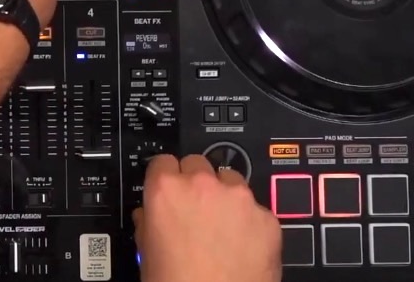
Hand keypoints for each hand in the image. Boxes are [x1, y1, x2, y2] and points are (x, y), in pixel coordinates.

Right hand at [134, 154, 281, 281]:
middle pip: (198, 163)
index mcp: (166, 190)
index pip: (163, 161)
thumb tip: (150, 216)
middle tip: (195, 210)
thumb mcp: (146, 253)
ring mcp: (239, 199)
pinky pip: (257, 209)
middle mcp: (203, 186)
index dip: (165, 176)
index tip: (169, 185)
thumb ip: (148, 223)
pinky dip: (250, 222)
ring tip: (221, 229)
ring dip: (225, 197)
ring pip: (231, 180)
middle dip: (196, 183)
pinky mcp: (267, 218)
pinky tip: (242, 245)